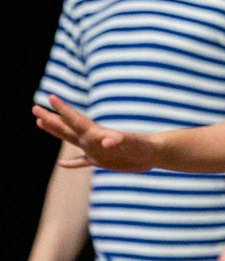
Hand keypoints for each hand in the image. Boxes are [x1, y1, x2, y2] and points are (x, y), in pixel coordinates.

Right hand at [32, 96, 160, 171]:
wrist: (154, 153)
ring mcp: (95, 149)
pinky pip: (81, 161)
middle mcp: (92, 139)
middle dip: (51, 118)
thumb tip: (108, 141)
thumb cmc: (144, 146)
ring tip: (40, 122)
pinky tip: (61, 163)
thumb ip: (119, 141)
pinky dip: (71, 162)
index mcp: (97, 133)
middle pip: (67, 127)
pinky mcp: (101, 160)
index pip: (76, 119)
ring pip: (70, 139)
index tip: (50, 97)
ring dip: (55, 131)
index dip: (63, 109)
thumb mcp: (131, 143)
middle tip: (34, 108)